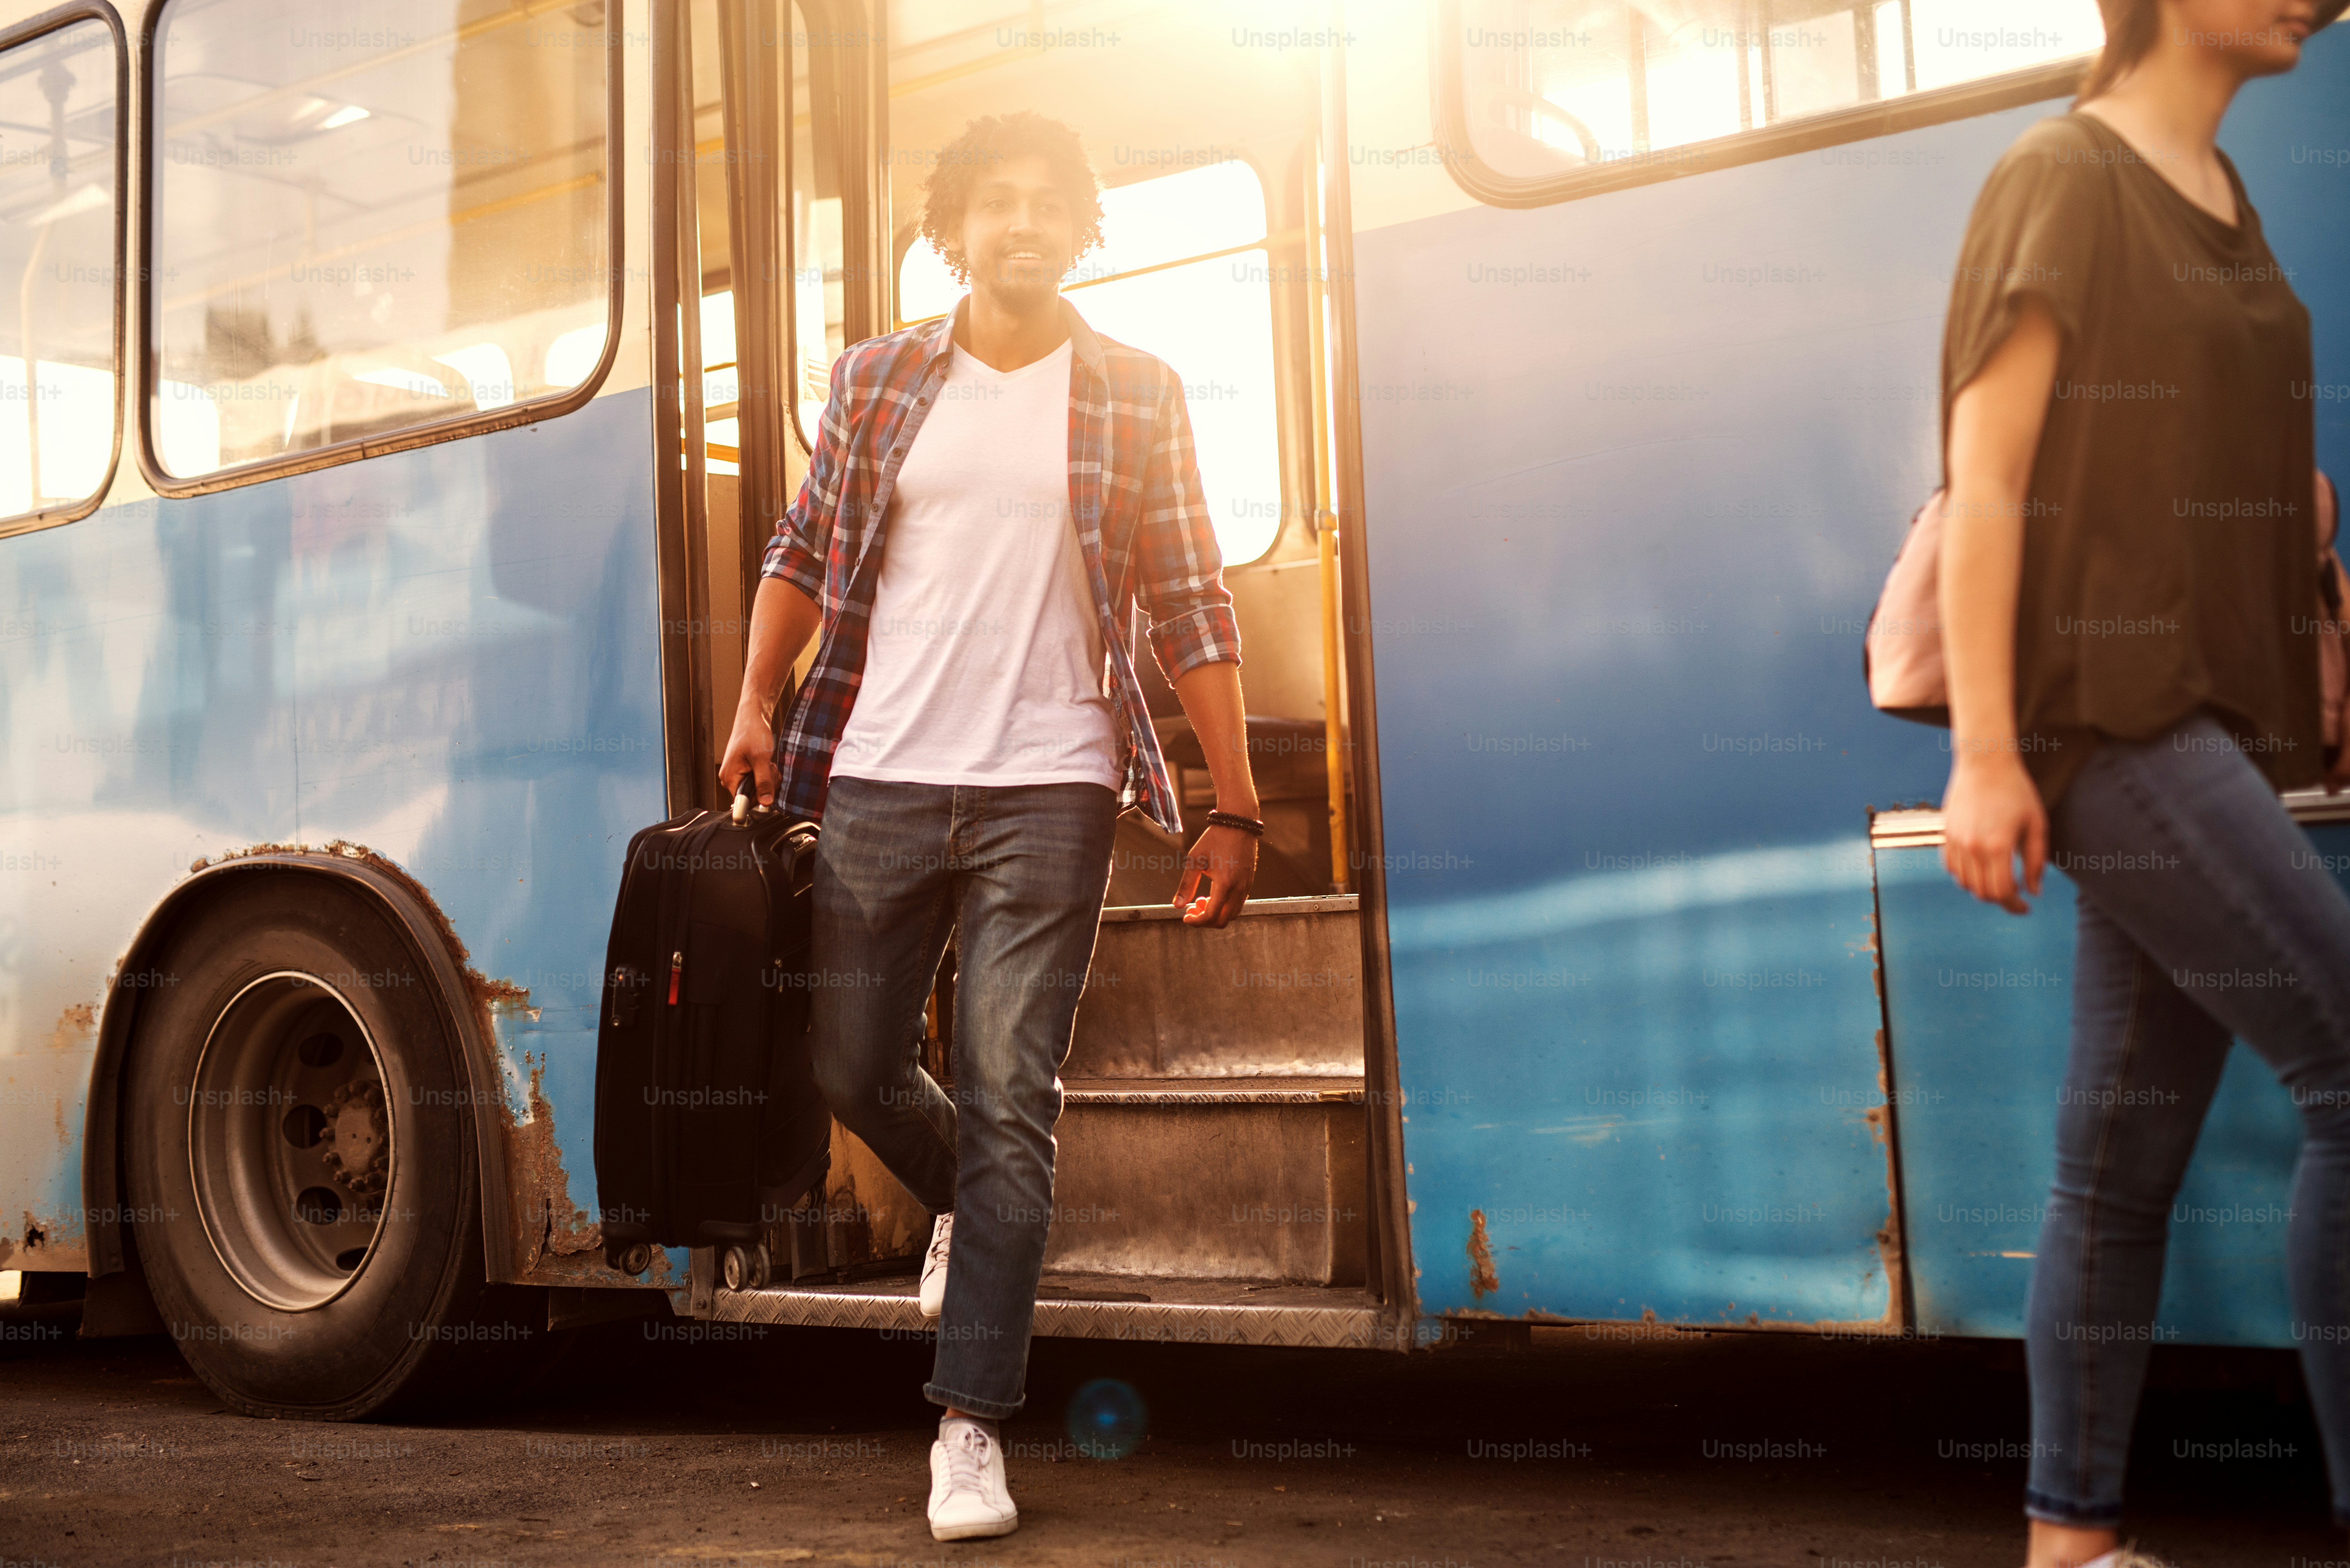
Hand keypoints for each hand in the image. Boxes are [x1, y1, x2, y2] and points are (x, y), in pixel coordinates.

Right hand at [717, 705, 778, 807]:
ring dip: (768, 779)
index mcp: (729, 778)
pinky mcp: (744, 771)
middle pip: (752, 796)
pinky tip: (767, 763)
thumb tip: (766, 803)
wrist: (752, 717)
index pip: (744, 802)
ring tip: (768, 763)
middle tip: (770, 768)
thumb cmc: (753, 733)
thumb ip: (763, 782)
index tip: (768, 784)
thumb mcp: (761, 759)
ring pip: (757, 789)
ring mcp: (737, 775)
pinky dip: (766, 774)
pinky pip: (757, 781)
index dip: (760, 797)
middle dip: (766, 785)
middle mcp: (730, 779)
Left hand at [1175, 823, 1257, 927]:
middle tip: (1192, 909)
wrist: (1238, 823)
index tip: (1185, 918)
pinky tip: (1213, 895)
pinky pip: (1238, 904)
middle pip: (1223, 921)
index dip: (1197, 922)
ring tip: (1201, 900)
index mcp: (1225, 884)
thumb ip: (1186, 884)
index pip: (1211, 916)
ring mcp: (1246, 886)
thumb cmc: (1214, 838)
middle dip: (1206, 920)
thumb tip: (1177, 905)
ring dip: (1216, 914)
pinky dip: (1225, 906)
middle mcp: (1239, 889)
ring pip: (1232, 914)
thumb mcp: (1195, 860)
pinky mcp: (1249, 882)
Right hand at [1940, 752, 2045, 914]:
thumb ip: (2036, 861)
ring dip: (1982, 888)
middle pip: (1982, 892)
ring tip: (1998, 880)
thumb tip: (2033, 891)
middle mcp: (1973, 847)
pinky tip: (1980, 868)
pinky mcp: (1947, 834)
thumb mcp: (2036, 825)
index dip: (2014, 905)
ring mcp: (1956, 841)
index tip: (2025, 907)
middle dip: (2000, 900)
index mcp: (1998, 845)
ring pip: (1965, 883)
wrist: (1984, 763)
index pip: (2002, 892)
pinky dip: (1965, 875)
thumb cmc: (2016, 791)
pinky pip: (1952, 867)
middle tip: (2015, 895)